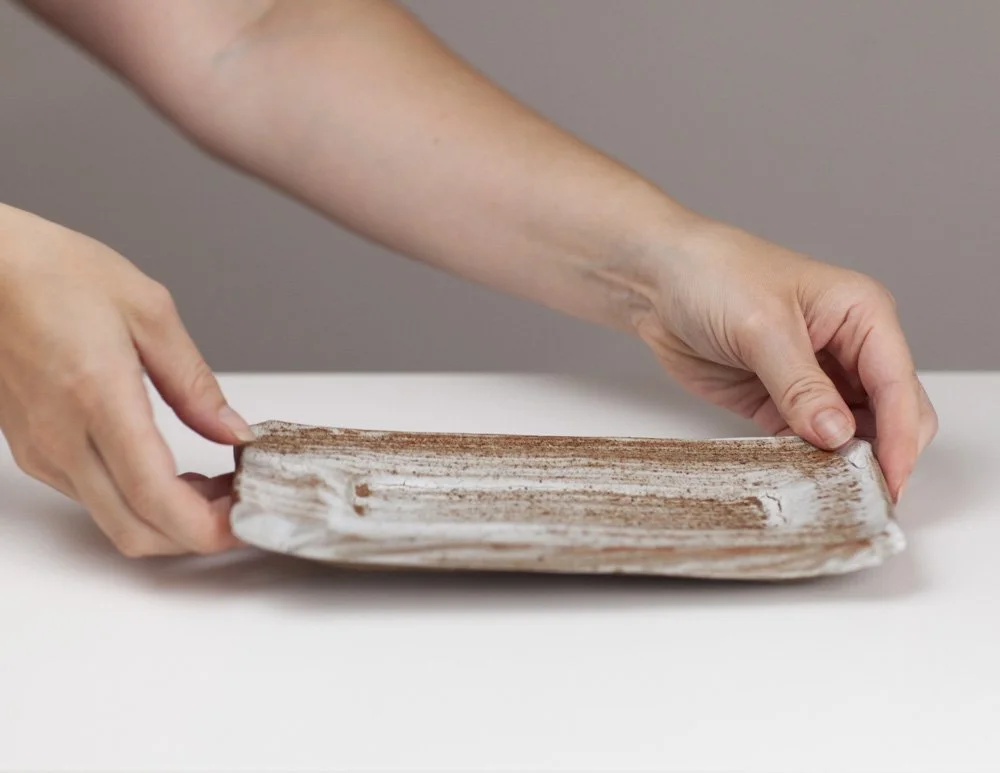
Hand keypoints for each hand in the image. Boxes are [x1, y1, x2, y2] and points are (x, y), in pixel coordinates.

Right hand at [0, 204, 252, 555]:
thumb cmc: (55, 273)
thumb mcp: (149, 311)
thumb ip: (194, 383)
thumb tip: (232, 430)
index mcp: (97, 396)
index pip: (155, 496)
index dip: (207, 526)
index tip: (246, 520)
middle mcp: (61, 436)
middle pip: (135, 530)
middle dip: (197, 535)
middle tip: (240, 507)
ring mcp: (41, 449)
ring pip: (114, 521)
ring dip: (171, 521)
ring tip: (216, 486)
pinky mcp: (32, 449)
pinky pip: (94, 499)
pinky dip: (141, 504)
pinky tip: (173, 473)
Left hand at [638, 219, 936, 500]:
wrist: (658, 281)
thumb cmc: (714, 275)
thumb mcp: (762, 328)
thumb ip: (801, 386)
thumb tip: (837, 435)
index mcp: (862, 314)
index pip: (898, 384)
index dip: (901, 437)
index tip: (889, 481)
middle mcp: (849, 347)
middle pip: (890, 414)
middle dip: (882, 453)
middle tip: (861, 495)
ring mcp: (816, 378)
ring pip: (853, 433)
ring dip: (844, 462)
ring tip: (830, 492)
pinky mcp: (781, 402)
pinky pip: (808, 441)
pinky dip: (808, 461)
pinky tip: (799, 479)